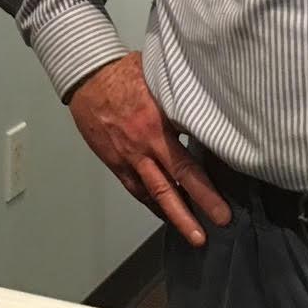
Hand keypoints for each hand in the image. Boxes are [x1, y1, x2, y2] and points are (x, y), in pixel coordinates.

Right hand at [67, 54, 231, 246]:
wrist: (86, 77)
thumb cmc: (125, 73)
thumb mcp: (159, 80)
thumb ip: (181, 99)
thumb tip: (210, 108)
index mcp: (156, 127)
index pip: (186, 165)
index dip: (205, 190)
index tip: (222, 210)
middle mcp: (143, 148)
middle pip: (169, 188)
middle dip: (191, 213)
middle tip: (209, 232)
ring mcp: (126, 158)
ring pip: (150, 193)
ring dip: (172, 215)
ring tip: (192, 233)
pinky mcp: (114, 161)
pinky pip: (134, 187)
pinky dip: (150, 202)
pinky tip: (163, 211)